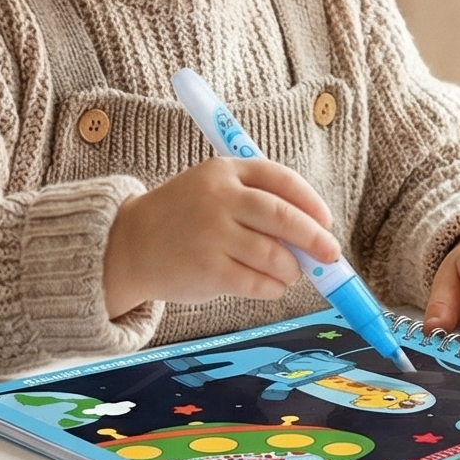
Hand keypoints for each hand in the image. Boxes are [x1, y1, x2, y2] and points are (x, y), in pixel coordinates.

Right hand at [104, 158, 339, 317]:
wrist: (129, 245)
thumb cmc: (181, 219)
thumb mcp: (211, 190)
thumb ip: (255, 202)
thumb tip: (311, 232)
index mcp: (224, 171)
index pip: (280, 180)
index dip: (310, 202)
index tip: (325, 221)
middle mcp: (219, 198)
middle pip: (283, 217)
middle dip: (315, 239)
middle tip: (330, 254)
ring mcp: (212, 234)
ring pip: (275, 255)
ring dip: (292, 270)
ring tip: (290, 274)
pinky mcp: (208, 270)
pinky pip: (258, 282)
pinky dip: (273, 288)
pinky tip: (271, 287)